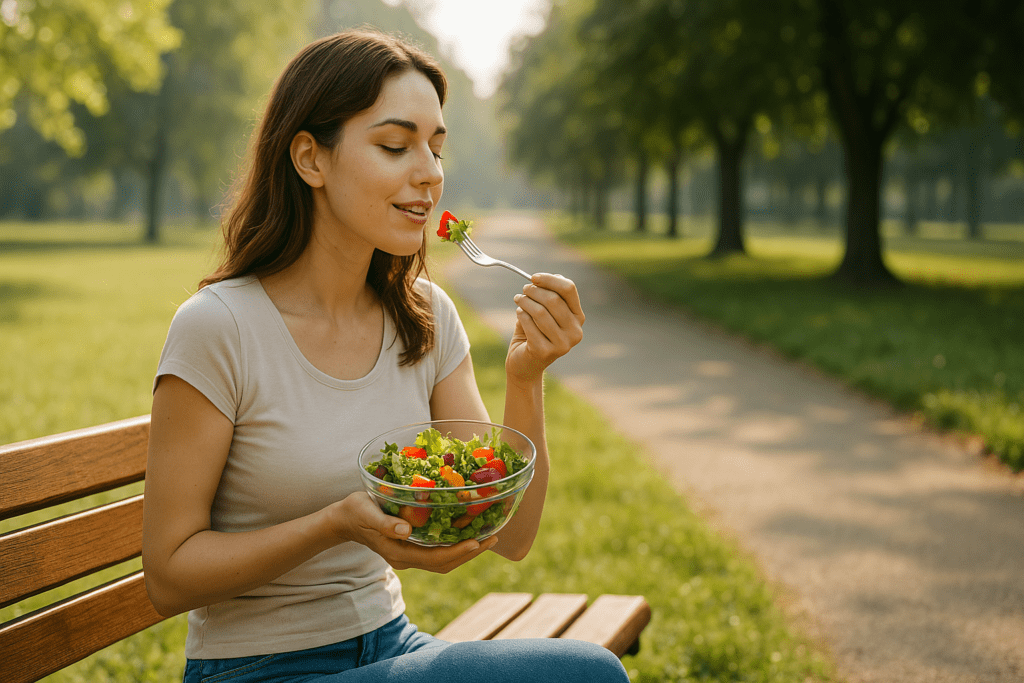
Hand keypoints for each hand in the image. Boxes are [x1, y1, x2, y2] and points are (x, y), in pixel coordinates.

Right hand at [328, 492, 497, 572]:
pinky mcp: (412, 547)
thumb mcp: (366, 512)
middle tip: (494, 538)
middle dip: (471, 553)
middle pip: (445, 564)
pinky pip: (438, 551)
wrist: (343, 520)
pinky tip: (468, 532)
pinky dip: (456, 545)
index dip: (458, 552)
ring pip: (444, 560)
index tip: (478, 541)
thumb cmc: (355, 512)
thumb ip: (385, 523)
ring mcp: (410, 555)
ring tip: (488, 537)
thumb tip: (407, 532)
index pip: (435, 559)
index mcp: (399, 553)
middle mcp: (407, 558)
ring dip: (467, 551)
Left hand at [507, 273, 585, 385]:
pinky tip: (519, 314)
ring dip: (525, 302)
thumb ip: (549, 294)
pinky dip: (521, 315)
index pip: (569, 289)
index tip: (534, 277)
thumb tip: (548, 277)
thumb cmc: (535, 332)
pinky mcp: (545, 352)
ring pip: (540, 312)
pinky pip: (529, 324)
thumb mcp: (545, 311)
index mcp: (578, 318)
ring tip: (518, 300)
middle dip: (534, 291)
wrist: (526, 364)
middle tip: (524, 290)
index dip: (550, 279)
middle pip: (554, 299)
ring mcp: (562, 344)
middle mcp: (575, 332)